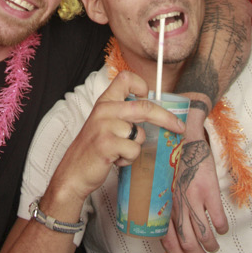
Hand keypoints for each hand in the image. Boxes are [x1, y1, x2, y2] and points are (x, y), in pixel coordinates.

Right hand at [41, 69, 184, 216]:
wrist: (73, 173)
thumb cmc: (92, 150)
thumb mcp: (104, 124)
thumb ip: (123, 115)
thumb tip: (156, 113)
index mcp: (104, 102)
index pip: (126, 78)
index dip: (142, 85)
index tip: (149, 96)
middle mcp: (104, 111)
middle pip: (144, 106)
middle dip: (166, 118)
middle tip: (178, 127)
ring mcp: (104, 127)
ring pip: (140, 135)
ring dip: (135, 148)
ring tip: (120, 152)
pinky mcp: (106, 144)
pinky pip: (133, 150)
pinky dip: (128, 159)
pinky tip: (116, 160)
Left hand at [163, 98, 227, 252]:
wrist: (185, 129)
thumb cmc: (169, 151)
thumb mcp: (156, 174)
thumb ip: (158, 194)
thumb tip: (157, 214)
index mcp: (162, 201)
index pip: (165, 236)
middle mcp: (176, 202)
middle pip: (184, 239)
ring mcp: (192, 196)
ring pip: (201, 231)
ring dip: (208, 245)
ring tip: (211, 251)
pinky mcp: (208, 187)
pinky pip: (217, 215)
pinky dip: (221, 227)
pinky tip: (221, 231)